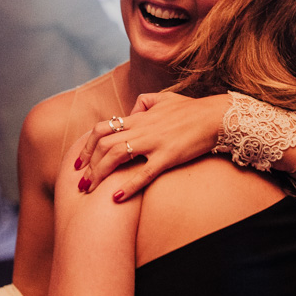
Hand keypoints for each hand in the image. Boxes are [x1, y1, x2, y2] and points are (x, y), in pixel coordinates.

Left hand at [74, 92, 230, 200]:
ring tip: (91, 189)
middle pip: (104, 144)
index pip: (102, 128)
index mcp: (139, 117)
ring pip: (117, 156)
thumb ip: (144, 102)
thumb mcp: (164, 98)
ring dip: (99, 174)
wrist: (215, 117)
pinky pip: (144, 173)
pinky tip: (117, 197)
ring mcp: (154, 143)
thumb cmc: (192, 109)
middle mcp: (142, 129)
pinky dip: (128, 186)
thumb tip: (131, 110)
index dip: (87, 145)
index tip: (80, 161)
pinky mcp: (168, 157)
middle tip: (81, 181)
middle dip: (88, 164)